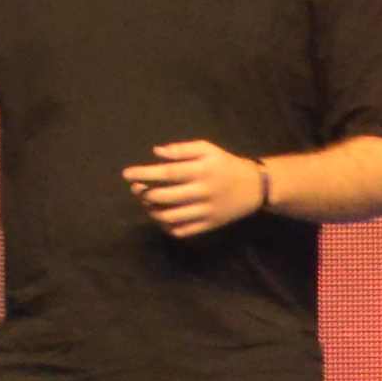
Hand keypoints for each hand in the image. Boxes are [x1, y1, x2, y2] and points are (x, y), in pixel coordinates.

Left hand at [126, 136, 271, 237]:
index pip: (167, 173)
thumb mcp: (207, 149)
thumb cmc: (225, 164)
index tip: (126, 174)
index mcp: (201, 171)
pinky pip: (181, 231)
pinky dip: (166, 226)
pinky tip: (161, 216)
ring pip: (170, 217)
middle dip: (144, 194)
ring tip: (148, 202)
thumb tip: (156, 152)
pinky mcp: (208, 226)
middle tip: (136, 189)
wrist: (254, 187)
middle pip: (165, 197)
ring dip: (152, 211)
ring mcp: (205, 212)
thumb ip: (181, 150)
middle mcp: (202, 192)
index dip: (144, 174)